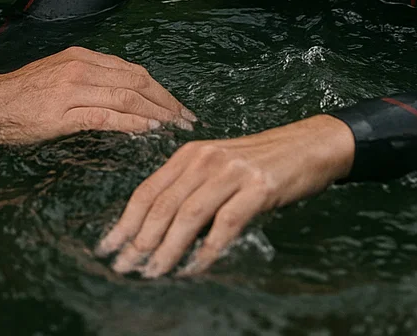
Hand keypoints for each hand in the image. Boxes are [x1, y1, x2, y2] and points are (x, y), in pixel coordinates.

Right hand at [0, 46, 195, 141]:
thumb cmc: (20, 96)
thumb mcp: (58, 76)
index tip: (177, 105)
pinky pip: (106, 116)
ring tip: (173, 127)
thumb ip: (89, 82)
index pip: (132, 70)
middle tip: (186, 119)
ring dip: (155, 113)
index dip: (159, 88)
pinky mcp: (64, 112)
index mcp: (82, 57)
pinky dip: (131, 123)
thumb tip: (122, 97)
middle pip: (136, 81)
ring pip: (126, 97)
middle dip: (166, 101)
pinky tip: (146, 131)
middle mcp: (81, 67)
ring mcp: (73, 89)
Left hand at [98, 114, 354, 277]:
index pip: (148, 190)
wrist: (308, 145)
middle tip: (125, 268)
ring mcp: (231, 172)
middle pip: (163, 205)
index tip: (108, 246)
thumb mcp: (218, 168)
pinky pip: (225, 224)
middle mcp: (205, 159)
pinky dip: (208, 249)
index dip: (125, 221)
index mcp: (190, 154)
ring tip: (153, 273)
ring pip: (188, 215)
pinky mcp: (257, 187)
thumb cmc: (261, 162)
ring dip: (168, 249)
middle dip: (140, 240)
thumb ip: (190, 190)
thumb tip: (157, 232)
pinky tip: (195, 268)